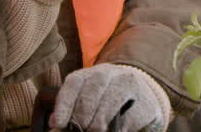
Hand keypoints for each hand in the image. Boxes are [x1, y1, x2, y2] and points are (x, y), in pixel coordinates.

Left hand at [52, 63, 170, 131]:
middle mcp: (109, 74)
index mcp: (89, 73)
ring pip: (110, 103)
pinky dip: (121, 128)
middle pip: (91, 93)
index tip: (58, 124)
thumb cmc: (107, 101)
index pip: (73, 84)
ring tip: (96, 131)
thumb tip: (54, 124)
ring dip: (99, 122)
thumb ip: (72, 110)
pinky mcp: (146, 102)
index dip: (64, 105)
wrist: (143, 97)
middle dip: (82, 117)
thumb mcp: (88, 101)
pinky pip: (131, 116)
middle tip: (81, 130)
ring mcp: (129, 85)